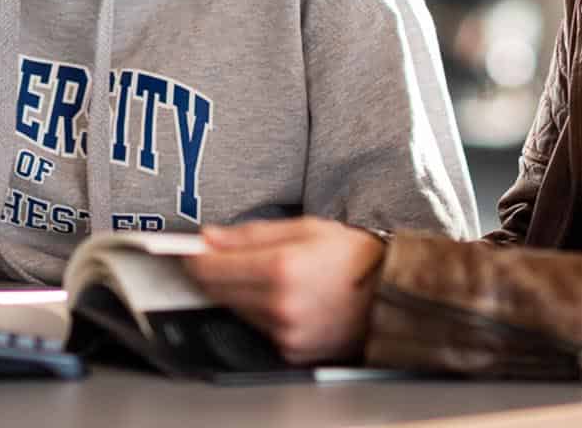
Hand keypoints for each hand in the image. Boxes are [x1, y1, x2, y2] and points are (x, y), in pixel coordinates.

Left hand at [182, 216, 385, 364]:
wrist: (391, 295)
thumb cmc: (354, 257)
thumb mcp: (305, 228)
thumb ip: (250, 234)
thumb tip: (210, 238)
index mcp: (282, 270)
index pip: (212, 269)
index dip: (195, 257)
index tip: (190, 250)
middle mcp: (280, 307)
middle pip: (219, 292)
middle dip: (217, 273)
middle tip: (224, 257)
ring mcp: (286, 335)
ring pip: (238, 311)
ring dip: (240, 294)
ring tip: (271, 275)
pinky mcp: (293, 352)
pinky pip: (260, 329)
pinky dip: (262, 313)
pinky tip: (285, 298)